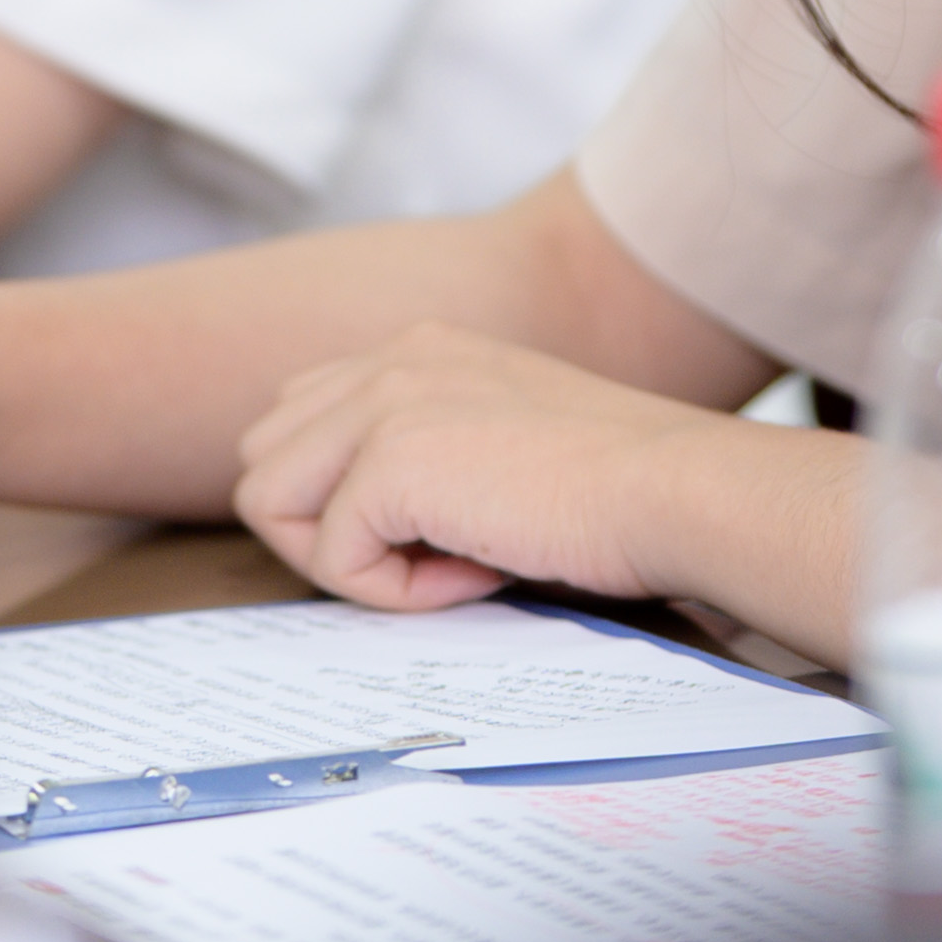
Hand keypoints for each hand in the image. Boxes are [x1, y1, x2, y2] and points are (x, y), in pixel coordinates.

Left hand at [235, 325, 729, 613]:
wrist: (677, 491)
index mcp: (419, 349)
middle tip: (427, 557)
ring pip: (270, 502)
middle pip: (264, 457)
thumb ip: (429, 457)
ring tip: (447, 565)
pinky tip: (478, 571)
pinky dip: (396, 591)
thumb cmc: (615, 494)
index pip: (301, 419)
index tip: (436, 530)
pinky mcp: (391, 459)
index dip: (343, 499)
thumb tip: (356, 523)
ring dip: (350, 559)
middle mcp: (392, 358)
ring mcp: (385, 401)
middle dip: (323, 527)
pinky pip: (332, 557)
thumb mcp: (503, 447)